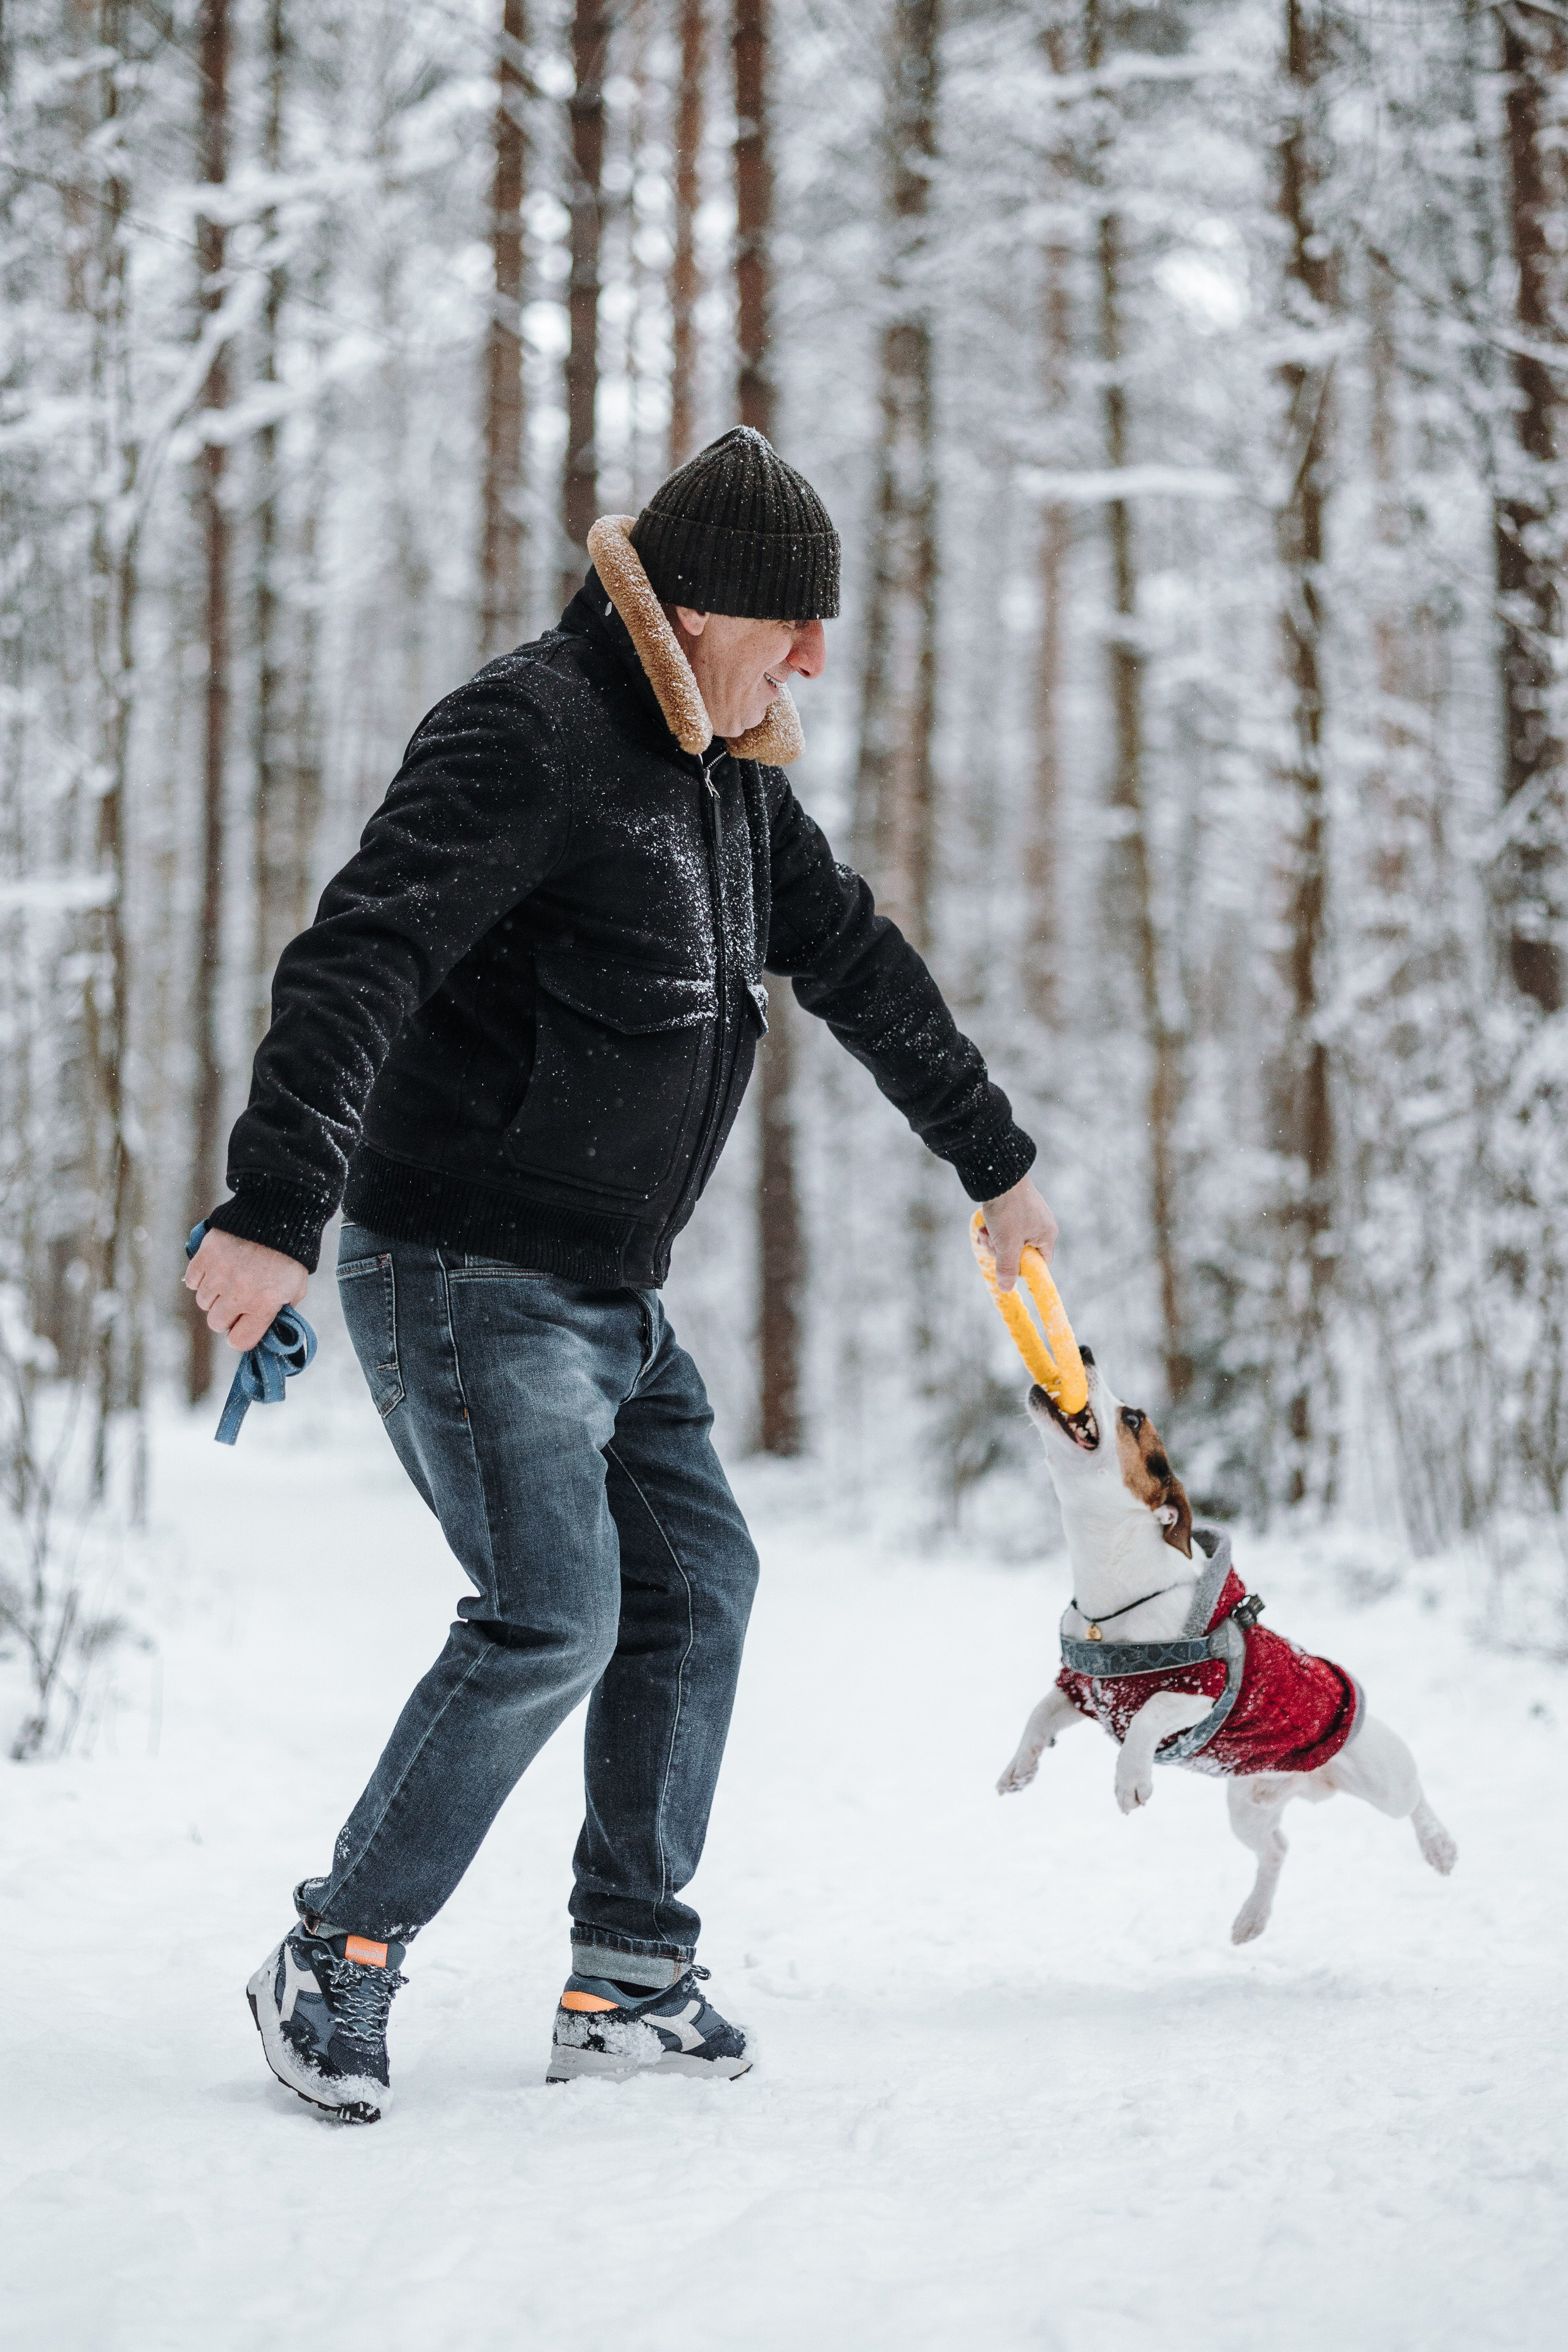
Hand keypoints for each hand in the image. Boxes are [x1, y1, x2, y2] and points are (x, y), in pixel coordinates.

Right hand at [183, 1228, 308, 1352]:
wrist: (277, 1213)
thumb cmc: (289, 1254)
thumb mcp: (296, 1287)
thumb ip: (281, 1311)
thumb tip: (266, 1328)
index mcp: (263, 1304)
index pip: (239, 1341)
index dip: (241, 1336)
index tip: (244, 1326)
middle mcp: (239, 1293)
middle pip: (216, 1323)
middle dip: (226, 1315)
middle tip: (237, 1300)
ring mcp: (219, 1274)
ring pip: (202, 1302)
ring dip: (214, 1296)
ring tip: (228, 1280)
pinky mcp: (205, 1256)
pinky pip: (192, 1281)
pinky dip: (200, 1278)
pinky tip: (215, 1270)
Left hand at [979, 1172, 1057, 1292]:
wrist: (998, 1175)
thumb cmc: (1008, 1210)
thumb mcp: (1007, 1244)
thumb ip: (1007, 1268)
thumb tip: (1006, 1289)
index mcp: (1047, 1235)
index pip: (1039, 1264)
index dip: (1021, 1269)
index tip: (1005, 1266)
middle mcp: (1041, 1225)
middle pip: (1021, 1252)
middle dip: (1001, 1251)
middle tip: (991, 1245)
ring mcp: (1029, 1215)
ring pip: (1009, 1239)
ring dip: (994, 1240)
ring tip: (985, 1232)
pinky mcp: (1016, 1207)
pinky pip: (1005, 1226)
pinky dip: (993, 1228)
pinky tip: (984, 1224)